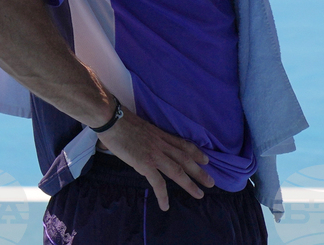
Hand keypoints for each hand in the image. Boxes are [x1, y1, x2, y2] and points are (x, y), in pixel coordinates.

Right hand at [96, 106, 214, 210]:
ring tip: (199, 194)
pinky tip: (166, 205)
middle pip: (186, 159)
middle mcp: (162, 144)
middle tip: (211, 182)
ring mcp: (155, 154)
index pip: (183, 144)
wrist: (111, 119)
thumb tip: (144, 144)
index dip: (196, 152)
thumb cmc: (120, 121)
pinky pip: (157, 182)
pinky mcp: (145, 163)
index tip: (206, 159)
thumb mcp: (141, 127)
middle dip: (200, 171)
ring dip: (190, 184)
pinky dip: (163, 195)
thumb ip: (147, 137)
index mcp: (161, 135)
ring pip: (178, 171)